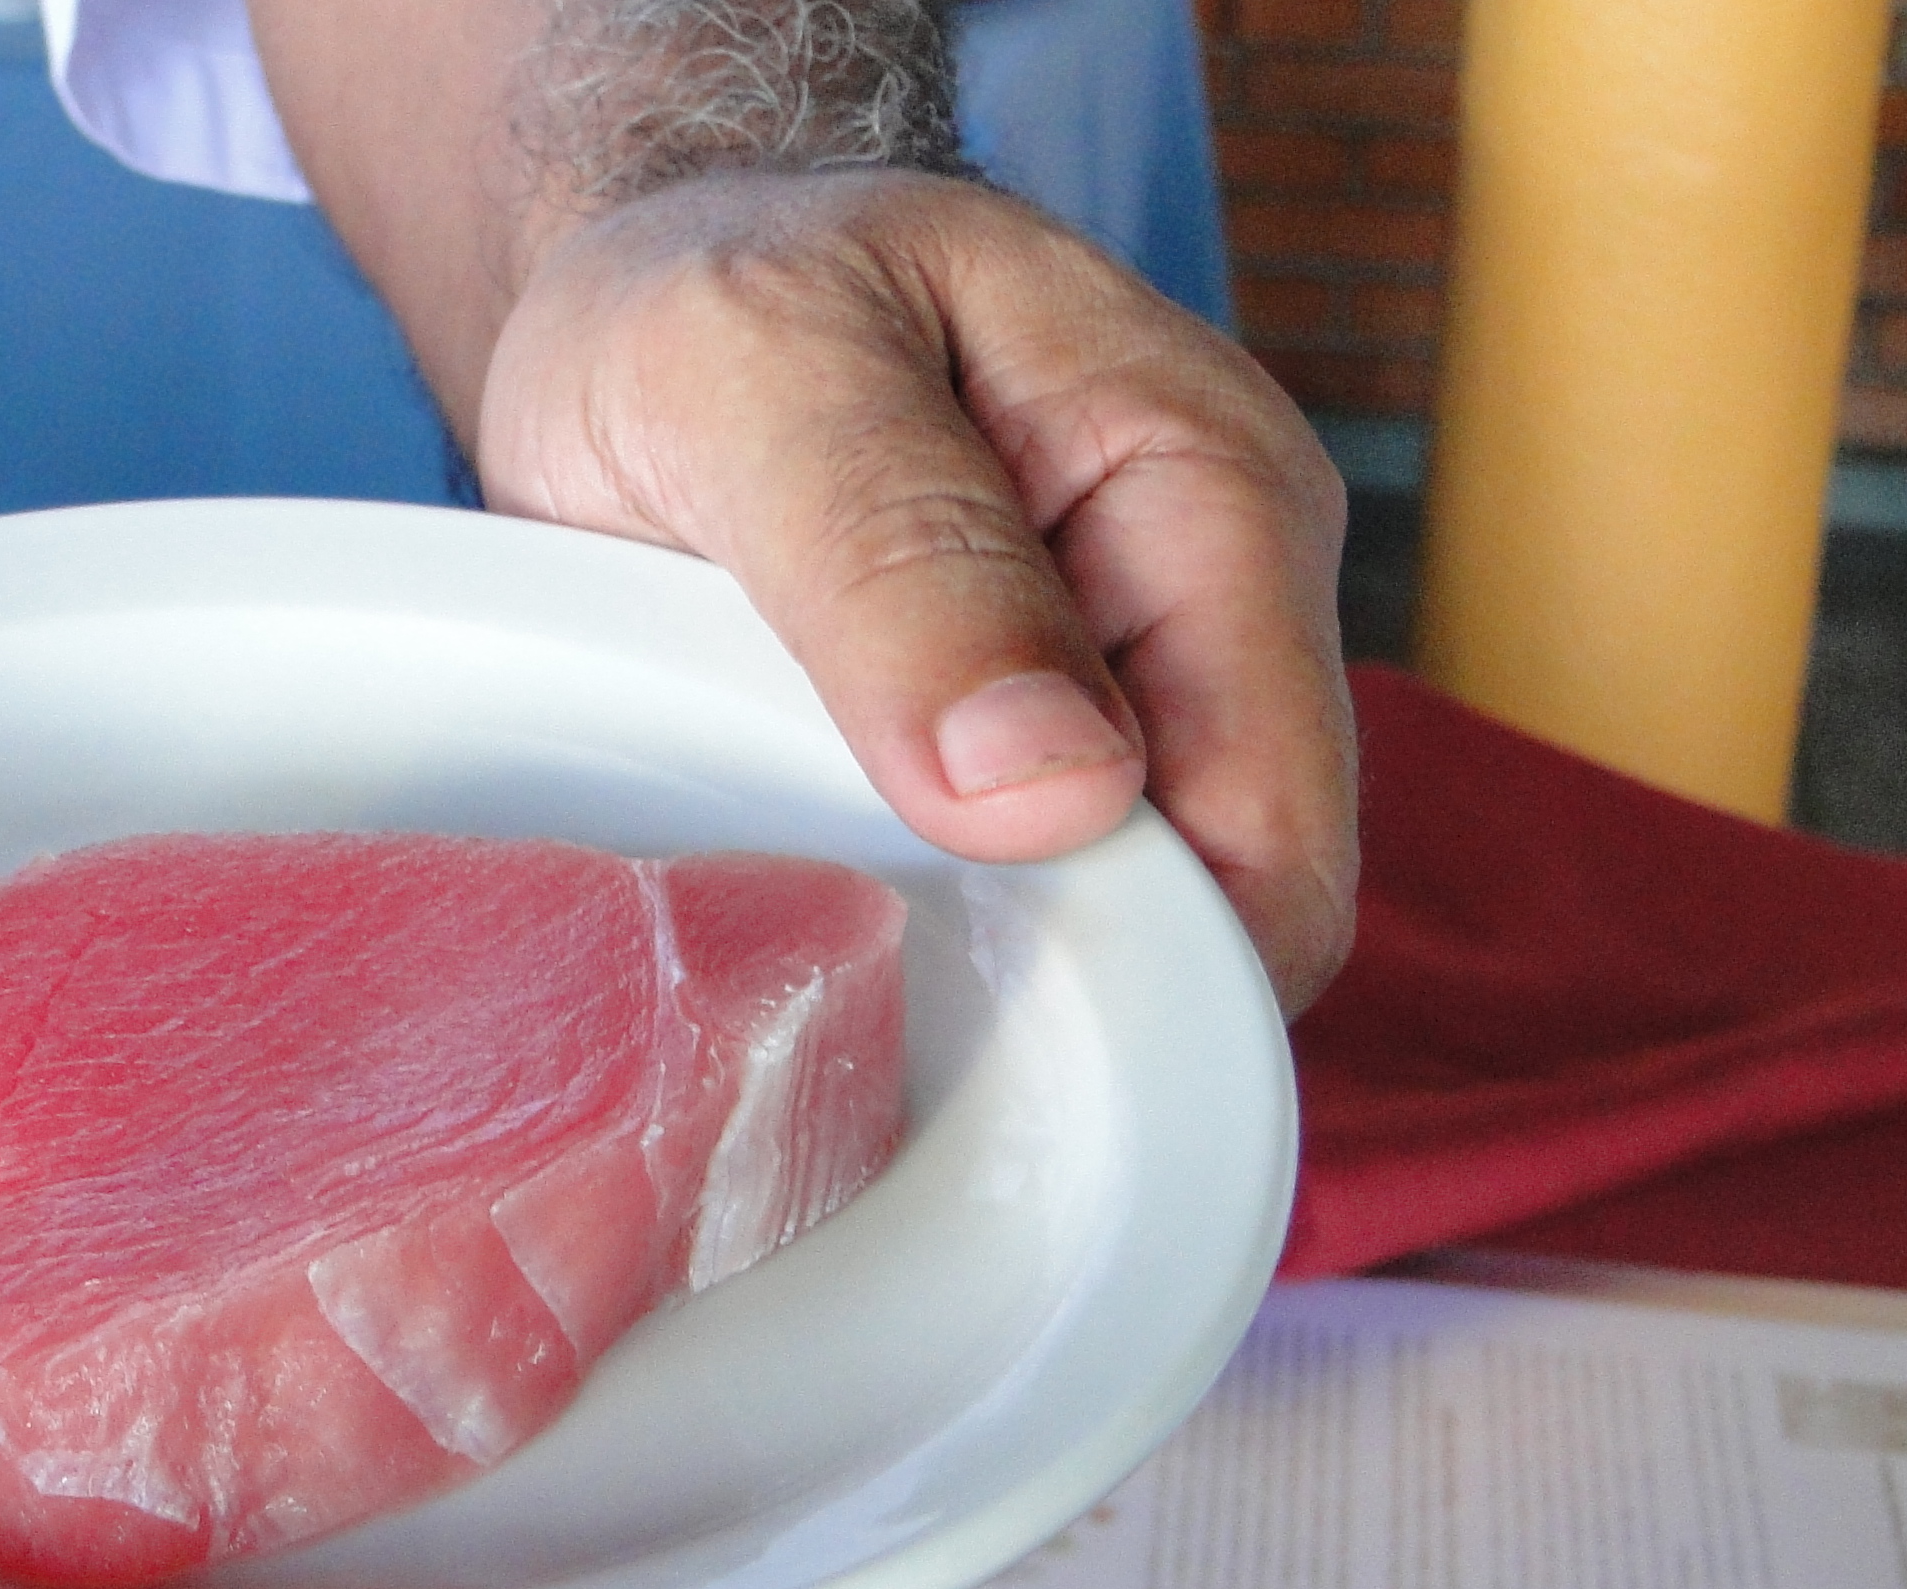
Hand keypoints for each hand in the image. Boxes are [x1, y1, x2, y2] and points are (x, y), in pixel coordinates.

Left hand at [477, 169, 1357, 1013]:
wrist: (637, 288)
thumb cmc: (707, 299)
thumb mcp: (759, 374)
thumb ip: (897, 556)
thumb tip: (1057, 787)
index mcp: (1208, 492)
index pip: (1270, 829)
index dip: (1145, 957)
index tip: (954, 982)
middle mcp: (1202, 612)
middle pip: (1211, 911)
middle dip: (1053, 972)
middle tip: (839, 957)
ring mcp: (1119, 694)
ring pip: (1108, 930)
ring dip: (972, 958)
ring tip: (807, 921)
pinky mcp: (1019, 758)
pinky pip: (1012, 908)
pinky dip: (920, 935)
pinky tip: (815, 909)